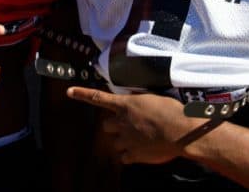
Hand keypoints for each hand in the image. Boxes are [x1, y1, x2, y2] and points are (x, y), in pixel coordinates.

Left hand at [67, 86, 208, 164]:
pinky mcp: (133, 154)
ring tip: (140, 140)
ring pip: (115, 142)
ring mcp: (126, 139)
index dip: (82, 94)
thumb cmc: (172, 111)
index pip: (98, 98)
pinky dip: (130, 156)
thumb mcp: (154, 98)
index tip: (69, 92)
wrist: (179, 131)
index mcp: (126, 104)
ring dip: (123, 141)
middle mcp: (122, 121)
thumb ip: (139, 102)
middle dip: (114, 126)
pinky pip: (124, 157)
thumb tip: (135, 103)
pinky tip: (141, 152)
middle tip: (128, 127)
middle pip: (106, 125)